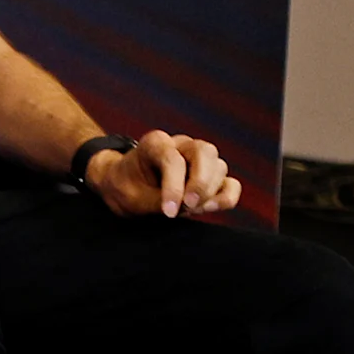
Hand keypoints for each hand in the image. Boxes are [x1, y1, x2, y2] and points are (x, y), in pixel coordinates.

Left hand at [89, 130, 240, 219]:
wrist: (123, 187)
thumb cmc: (124, 187)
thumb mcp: (131, 197)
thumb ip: (159, 201)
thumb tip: (191, 206)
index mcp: (155, 143)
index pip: (173, 159)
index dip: (174, 187)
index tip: (168, 211)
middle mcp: (181, 145)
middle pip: (205, 152)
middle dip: (200, 182)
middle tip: (188, 206)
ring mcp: (198, 159)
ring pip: (218, 167)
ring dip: (209, 191)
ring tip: (190, 209)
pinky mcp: (210, 177)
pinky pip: (230, 183)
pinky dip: (226, 196)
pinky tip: (211, 207)